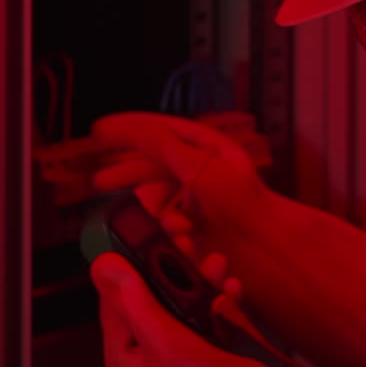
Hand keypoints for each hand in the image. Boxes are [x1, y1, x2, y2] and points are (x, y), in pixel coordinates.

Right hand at [92, 112, 267, 247]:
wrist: (268, 240)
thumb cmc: (239, 198)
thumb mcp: (196, 164)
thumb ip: (161, 144)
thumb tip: (127, 127)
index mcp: (205, 145)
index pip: (158, 129)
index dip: (126, 128)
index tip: (97, 131)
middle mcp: (202, 166)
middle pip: (154, 163)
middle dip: (125, 171)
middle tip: (97, 181)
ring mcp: (203, 194)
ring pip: (160, 192)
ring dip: (143, 201)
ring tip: (122, 210)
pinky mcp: (204, 221)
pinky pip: (171, 216)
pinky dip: (162, 222)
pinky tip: (163, 231)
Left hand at [92, 252, 335, 366]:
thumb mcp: (168, 345)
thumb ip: (136, 303)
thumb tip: (104, 267)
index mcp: (128, 356)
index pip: (115, 294)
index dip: (129, 257)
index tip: (147, 230)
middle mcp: (152, 359)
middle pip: (151, 295)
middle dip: (170, 264)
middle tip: (187, 241)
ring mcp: (184, 362)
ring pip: (183, 306)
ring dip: (198, 280)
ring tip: (215, 264)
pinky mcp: (215, 365)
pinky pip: (210, 323)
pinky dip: (221, 302)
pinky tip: (232, 292)